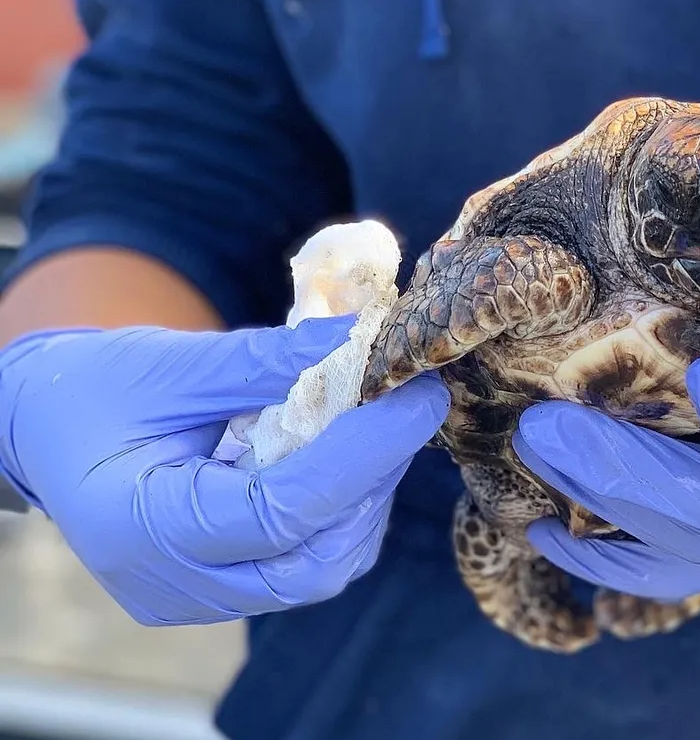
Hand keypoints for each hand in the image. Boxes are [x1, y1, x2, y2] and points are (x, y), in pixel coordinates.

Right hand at [0, 317, 447, 623]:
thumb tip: (366, 340)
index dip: (364, 455)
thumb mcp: (175, 362)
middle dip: (375, 480)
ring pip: (322, 568)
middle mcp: (175, 583)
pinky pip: (305, 560)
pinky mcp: (223, 585)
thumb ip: (271, 361)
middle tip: (408, 405)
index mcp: (146, 529)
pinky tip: (348, 451)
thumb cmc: (93, 387)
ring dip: (366, 495)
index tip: (419, 397)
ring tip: (379, 421)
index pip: (284, 512)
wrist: (44, 425)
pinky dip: (341, 508)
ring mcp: (200, 596)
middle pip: (316, 560)